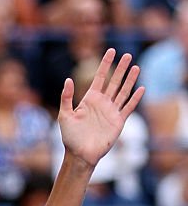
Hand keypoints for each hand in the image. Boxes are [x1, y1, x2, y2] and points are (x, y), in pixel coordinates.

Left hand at [58, 49, 143, 167]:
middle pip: (114, 81)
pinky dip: (135, 98)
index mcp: (90, 99)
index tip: (111, 51)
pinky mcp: (118, 122)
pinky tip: (141, 88)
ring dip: (130, 80)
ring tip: (136, 67)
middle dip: (120, 68)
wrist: (80, 154)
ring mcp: (111, 112)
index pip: (99, 77)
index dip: (105, 64)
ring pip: (123, 91)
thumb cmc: (70, 137)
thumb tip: (68, 80)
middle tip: (127, 55)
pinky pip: (128, 107)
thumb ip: (66, 98)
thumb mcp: (65, 115)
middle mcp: (102, 103)